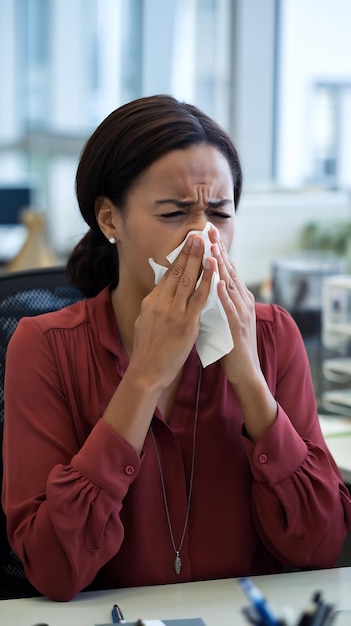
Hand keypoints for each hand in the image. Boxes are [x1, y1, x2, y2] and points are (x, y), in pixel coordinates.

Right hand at [131, 234, 215, 389]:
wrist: (146, 371)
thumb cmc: (148, 350)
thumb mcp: (145, 322)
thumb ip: (155, 306)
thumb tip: (162, 292)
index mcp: (152, 302)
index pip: (167, 275)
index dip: (179, 257)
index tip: (187, 244)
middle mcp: (161, 303)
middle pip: (177, 272)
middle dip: (189, 251)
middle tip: (197, 234)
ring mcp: (174, 312)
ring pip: (188, 280)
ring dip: (198, 259)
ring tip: (206, 243)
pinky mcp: (186, 323)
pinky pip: (200, 298)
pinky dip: (208, 281)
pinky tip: (214, 268)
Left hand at [208, 227, 260, 384]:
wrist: (245, 371)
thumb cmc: (231, 346)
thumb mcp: (224, 317)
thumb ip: (218, 301)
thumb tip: (206, 285)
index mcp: (237, 298)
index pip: (225, 270)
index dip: (216, 251)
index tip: (206, 234)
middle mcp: (242, 301)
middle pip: (229, 271)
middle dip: (218, 250)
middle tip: (208, 230)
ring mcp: (241, 313)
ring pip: (230, 285)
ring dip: (221, 266)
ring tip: (213, 248)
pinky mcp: (237, 327)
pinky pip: (230, 308)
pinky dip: (224, 294)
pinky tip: (218, 282)